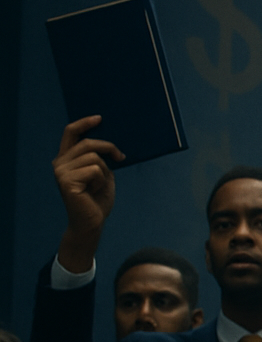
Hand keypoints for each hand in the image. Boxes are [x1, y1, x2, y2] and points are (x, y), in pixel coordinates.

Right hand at [53, 116, 122, 272]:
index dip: (84, 123)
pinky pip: (94, 170)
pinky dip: (101, 181)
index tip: (100, 118)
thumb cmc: (98, 199)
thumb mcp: (103, 174)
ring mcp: (61, 172)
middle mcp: (60, 163)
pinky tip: (94, 192)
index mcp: (66, 159)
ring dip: (104, 172)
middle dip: (109, 148)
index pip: (71, 133)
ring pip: (94, 158)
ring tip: (98, 186)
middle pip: (88, 143)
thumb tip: (111, 144)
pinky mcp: (66, 181)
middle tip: (121, 157)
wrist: (92, 223)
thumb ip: (100, 158)